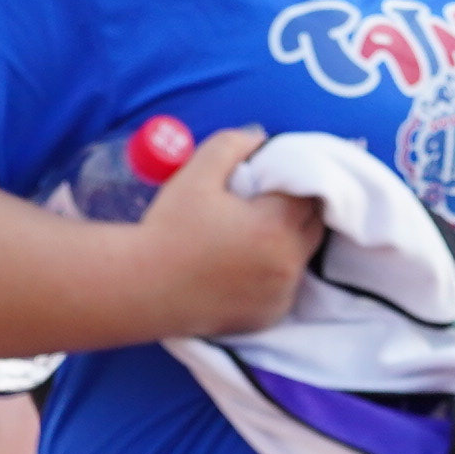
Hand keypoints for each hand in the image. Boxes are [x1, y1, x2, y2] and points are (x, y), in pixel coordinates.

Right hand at [130, 125, 321, 338]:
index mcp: (278, 226)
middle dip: (298, 209)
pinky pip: (285, 286)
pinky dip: (275, 273)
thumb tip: (262, 137)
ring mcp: (281, 294)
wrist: (140, 287)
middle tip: (266, 203)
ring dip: (290, 241)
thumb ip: (233, 144)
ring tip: (254, 233)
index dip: (294, 181)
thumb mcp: (197, 173)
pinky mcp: (269, 316)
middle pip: (314, 224)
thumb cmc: (168, 227)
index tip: (272, 180)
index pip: (310, 192)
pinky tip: (247, 265)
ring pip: (302, 256)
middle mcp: (289, 263)